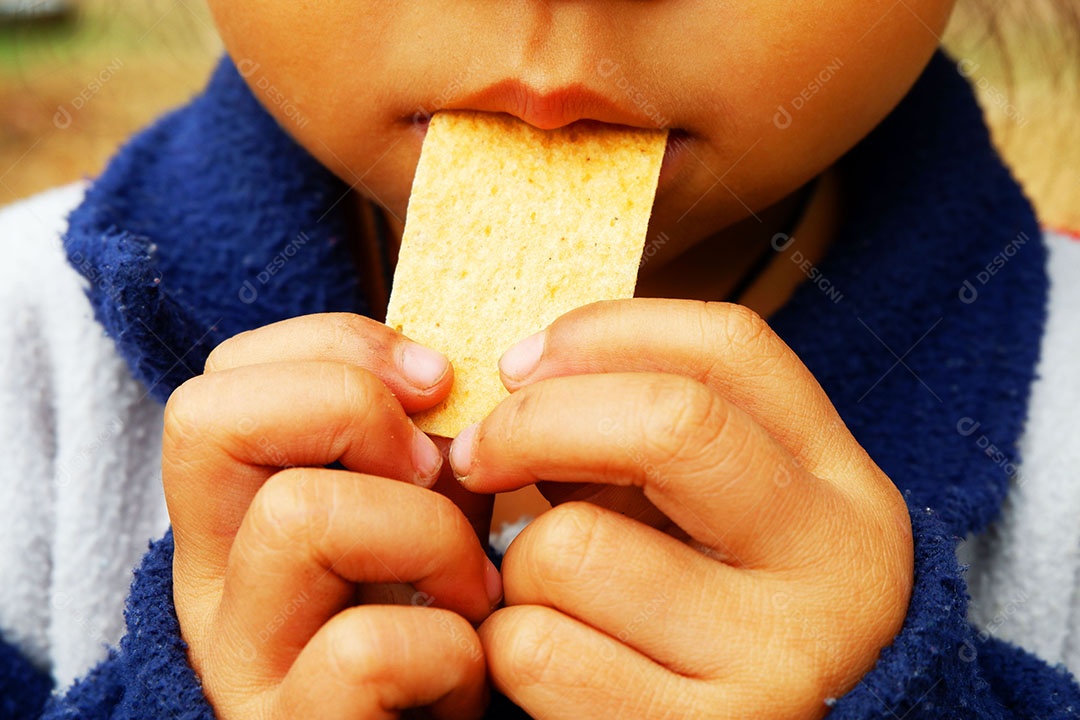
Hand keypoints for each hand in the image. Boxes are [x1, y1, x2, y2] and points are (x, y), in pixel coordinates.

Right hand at [162, 313, 501, 719]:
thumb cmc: (441, 615)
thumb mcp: (426, 506)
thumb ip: (418, 437)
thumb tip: (441, 370)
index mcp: (235, 510)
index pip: (223, 376)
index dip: (338, 347)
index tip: (436, 382)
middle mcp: (209, 578)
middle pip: (208, 417)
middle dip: (352, 409)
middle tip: (436, 470)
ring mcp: (239, 660)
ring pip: (298, 516)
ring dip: (429, 534)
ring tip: (472, 588)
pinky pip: (365, 647)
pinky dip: (450, 649)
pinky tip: (465, 669)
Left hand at [452, 299, 913, 718]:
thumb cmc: (704, 611)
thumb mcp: (707, 516)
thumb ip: (641, 444)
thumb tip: (522, 378)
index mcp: (839, 485)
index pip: (732, 347)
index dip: (606, 331)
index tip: (520, 362)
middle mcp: (835, 566)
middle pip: (670, 424)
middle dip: (535, 421)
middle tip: (477, 450)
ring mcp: (779, 660)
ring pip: (572, 548)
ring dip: (517, 563)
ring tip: (546, 593)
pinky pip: (538, 649)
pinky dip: (507, 642)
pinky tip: (546, 655)